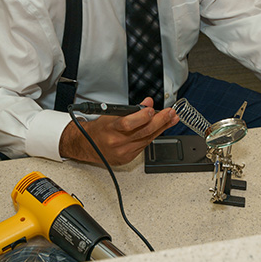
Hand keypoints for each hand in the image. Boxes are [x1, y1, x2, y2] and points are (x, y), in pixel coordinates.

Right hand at [59, 97, 178, 165]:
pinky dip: (153, 136)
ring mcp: (123, 152)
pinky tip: (160, 129)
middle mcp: (117, 142)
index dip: (141, 117)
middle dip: (160, 121)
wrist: (88, 146)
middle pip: (143, 132)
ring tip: (171, 119)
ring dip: (161, 128)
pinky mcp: (128, 158)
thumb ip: (130, 110)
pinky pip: (144, 146)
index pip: (127, 123)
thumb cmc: (99, 129)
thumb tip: (147, 103)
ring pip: (147, 139)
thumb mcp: (110, 114)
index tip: (151, 109)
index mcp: (110, 129)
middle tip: (170, 113)